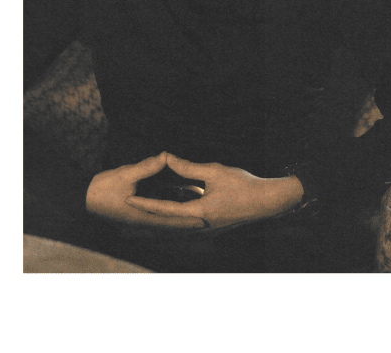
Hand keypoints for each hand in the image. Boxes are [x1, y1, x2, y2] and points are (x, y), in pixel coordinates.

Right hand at [85, 151, 205, 229]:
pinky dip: (170, 203)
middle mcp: (144, 220)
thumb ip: (147, 167)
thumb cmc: (102, 189)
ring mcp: (141, 216)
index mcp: (143, 217)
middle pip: (172, 221)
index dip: (188, 221)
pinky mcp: (138, 209)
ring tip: (200, 205)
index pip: (171, 221)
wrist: (82, 197)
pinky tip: (182, 195)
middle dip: (190, 219)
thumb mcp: (125, 174)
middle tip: (210, 216)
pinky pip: (158, 208)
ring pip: (167, 215)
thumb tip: (166, 156)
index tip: (205, 221)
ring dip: (182, 211)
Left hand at [124, 153, 303, 230]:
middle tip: (123, 230)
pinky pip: (186, 230)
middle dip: (144, 228)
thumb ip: (188, 167)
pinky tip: (166, 225)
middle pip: (166, 229)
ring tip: (137, 233)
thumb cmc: (243, 185)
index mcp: (199, 213)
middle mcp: (199, 226)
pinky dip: (172, 229)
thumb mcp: (214, 171)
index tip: (128, 201)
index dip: (145, 204)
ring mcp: (206, 230)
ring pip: (174, 233)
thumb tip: (167, 158)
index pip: (165, 209)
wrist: (267, 202)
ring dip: (156, 232)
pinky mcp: (210, 227)